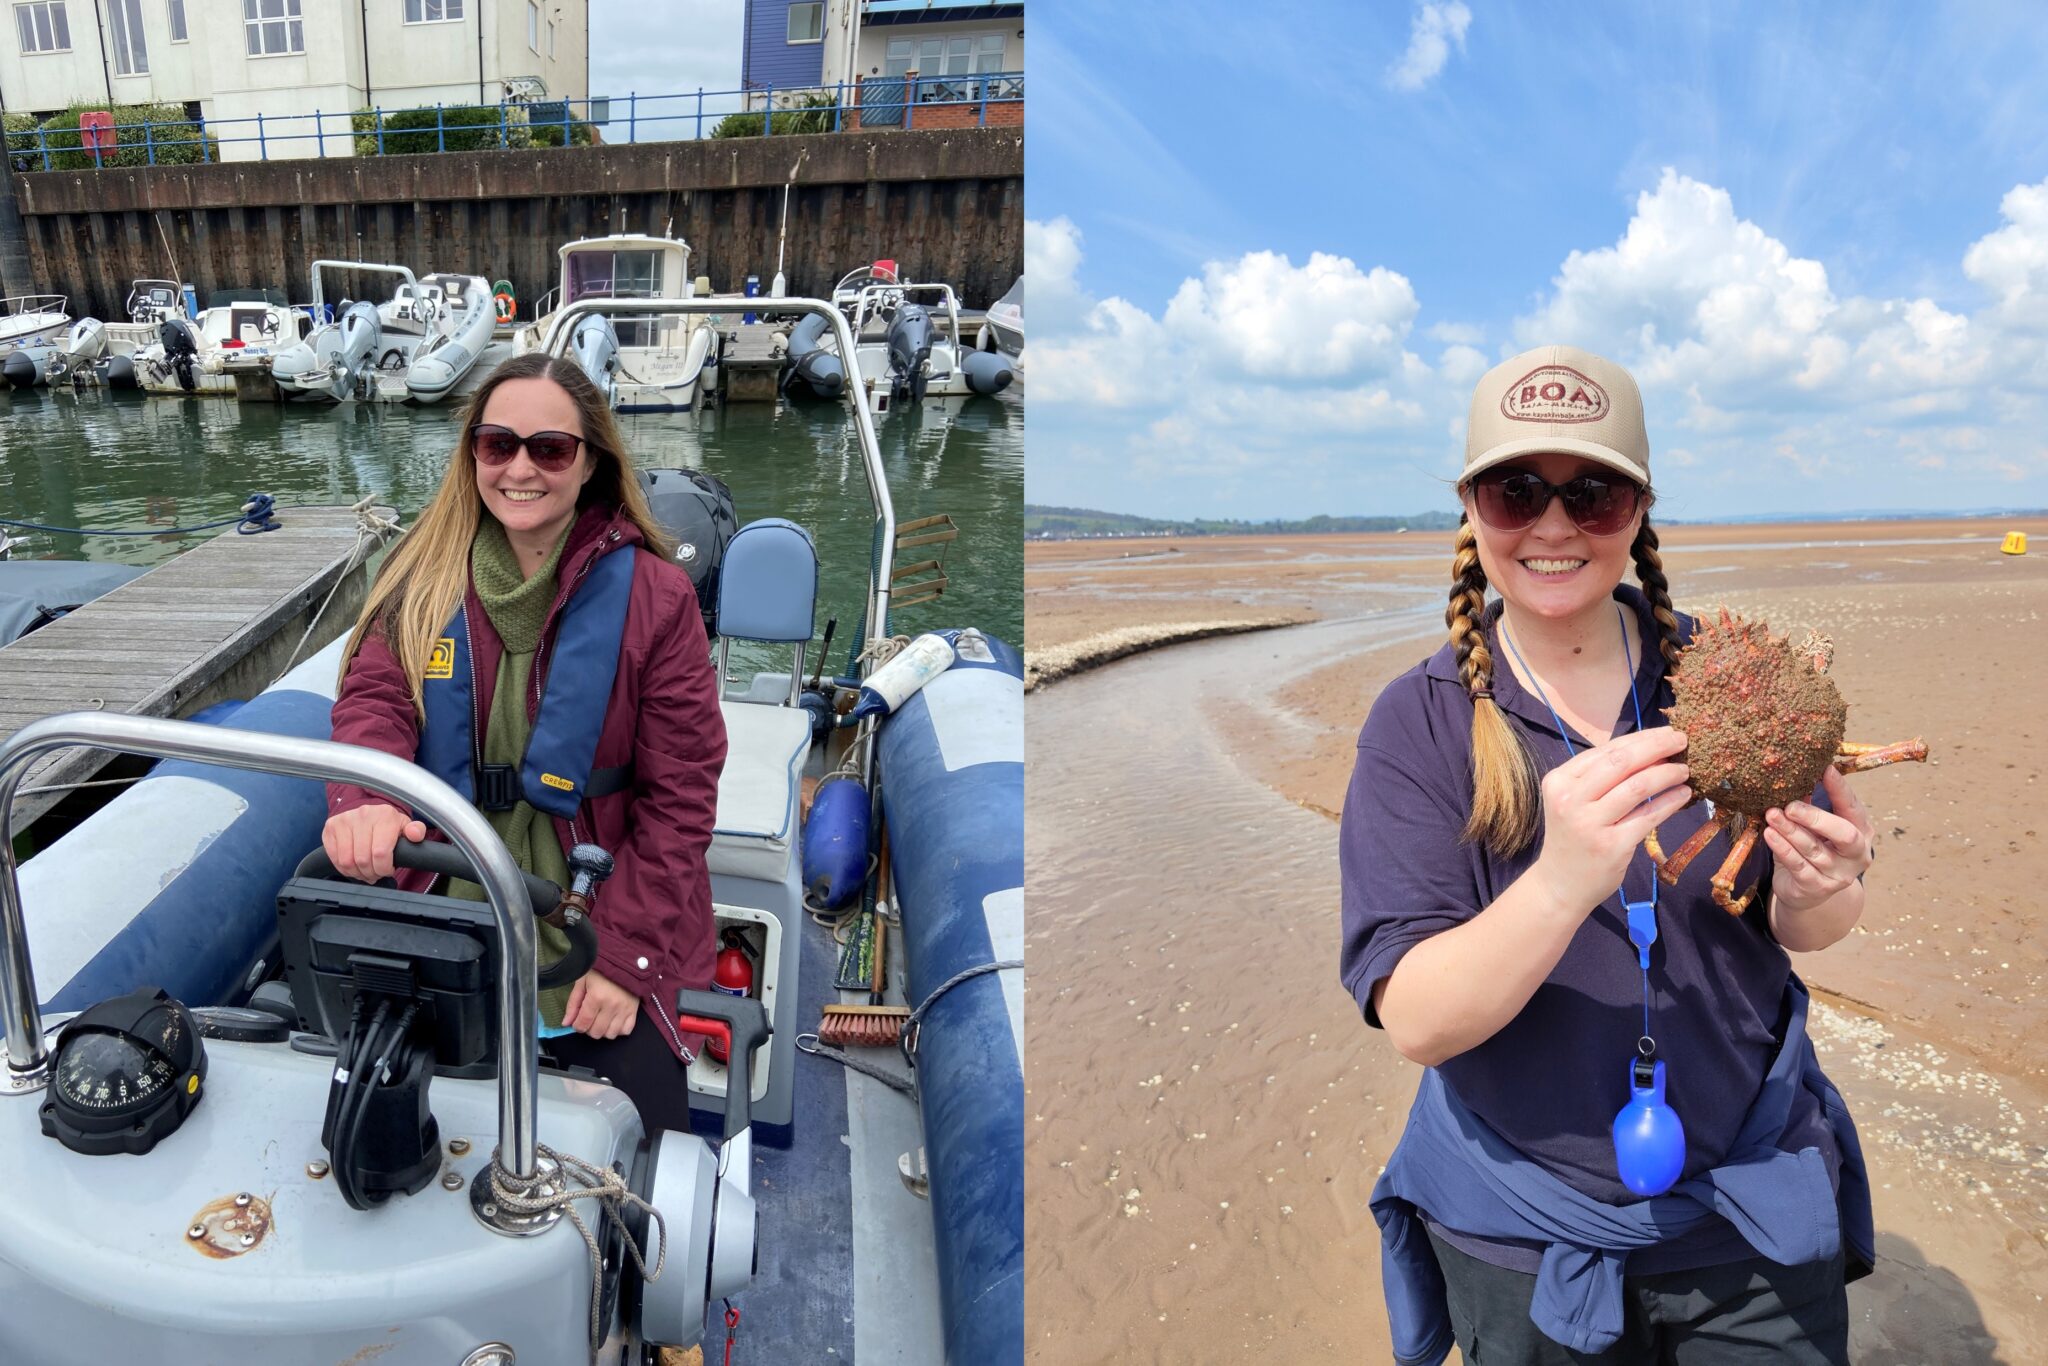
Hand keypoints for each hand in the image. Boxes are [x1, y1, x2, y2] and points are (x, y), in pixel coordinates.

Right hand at [322, 803, 427, 881]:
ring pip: (347, 861)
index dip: (384, 869)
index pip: (381, 853)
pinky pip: (334, 858)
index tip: (387, 870)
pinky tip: (353, 866)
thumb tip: (415, 834)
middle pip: (363, 860)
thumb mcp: (405, 827)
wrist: (370, 813)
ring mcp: (344, 820)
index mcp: (385, 815)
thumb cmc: (389, 825)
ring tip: (365, 871)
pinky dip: (344, 868)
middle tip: (376, 873)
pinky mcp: (330, 827)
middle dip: (371, 873)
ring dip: (357, 873)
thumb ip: (416, 831)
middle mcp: (363, 814)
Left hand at [563, 969, 638, 1039]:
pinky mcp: (634, 1010)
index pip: (583, 1024)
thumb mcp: (582, 982)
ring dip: (603, 1030)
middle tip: (589, 1019)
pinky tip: (613, 1021)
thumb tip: (566, 1023)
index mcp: (596, 997)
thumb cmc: (600, 969)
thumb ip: (573, 1004)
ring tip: (600, 1020)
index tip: (577, 1021)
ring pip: (610, 1034)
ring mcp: (624, 1009)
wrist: (624, 960)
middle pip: (596, 1032)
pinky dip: (618, 1030)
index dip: (577, 1026)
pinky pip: (626, 1030)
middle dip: (588, 1028)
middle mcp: (611, 1006)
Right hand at [1527, 727, 1693, 915]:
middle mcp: (1570, 799)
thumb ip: (1601, 776)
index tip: (1667, 733)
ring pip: (1638, 786)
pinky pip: (1649, 816)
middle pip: (1623, 762)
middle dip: (1658, 747)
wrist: (1560, 884)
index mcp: (1560, 780)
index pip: (1607, 750)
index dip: (1642, 739)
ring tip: (1684, 771)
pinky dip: (1670, 801)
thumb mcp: (1574, 800)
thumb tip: (1651, 749)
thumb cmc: (1573, 836)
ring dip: (1668, 774)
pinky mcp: (1611, 846)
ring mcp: (1589, 823)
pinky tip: (1683, 795)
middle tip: (1683, 741)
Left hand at [1764, 767, 1873, 912]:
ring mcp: (1839, 874)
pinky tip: (1770, 834)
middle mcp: (1856, 855)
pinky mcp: (1818, 887)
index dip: (1840, 789)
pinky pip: (1799, 866)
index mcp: (1861, 832)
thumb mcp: (1816, 828)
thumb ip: (1809, 806)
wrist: (1808, 893)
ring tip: (1772, 815)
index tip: (1825, 769)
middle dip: (1816, 818)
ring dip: (1791, 831)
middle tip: (1790, 805)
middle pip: (1844, 834)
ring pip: (1814, 849)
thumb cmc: (1813, 850)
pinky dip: (1783, 849)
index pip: (1853, 808)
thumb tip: (1794, 777)